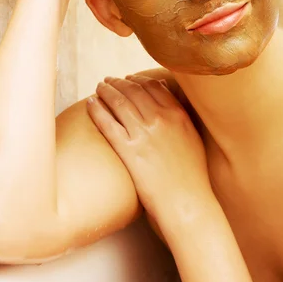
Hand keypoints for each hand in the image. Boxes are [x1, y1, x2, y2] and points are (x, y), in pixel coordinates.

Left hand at [87, 75, 213, 222]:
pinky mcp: (129, 150)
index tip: (129, 79)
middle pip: (134, 90)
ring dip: (106, 91)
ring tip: (98, 88)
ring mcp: (144, 134)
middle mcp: (161, 119)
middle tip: (108, 81)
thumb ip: (180, 116)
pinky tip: (90, 104)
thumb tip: (167, 98)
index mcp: (177, 114)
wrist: (186, 201)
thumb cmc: (191, 174)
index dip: (137, 80)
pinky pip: (108, 123)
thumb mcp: (192, 138)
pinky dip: (97, 110)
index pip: (153, 86)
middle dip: (118, 83)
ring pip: (119, 102)